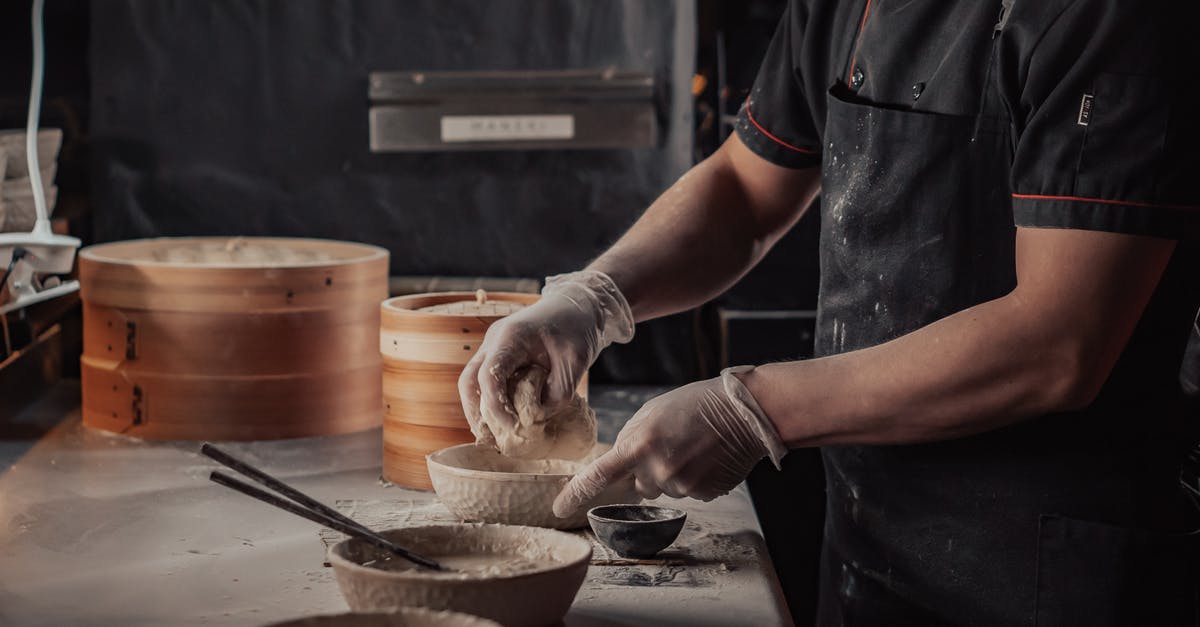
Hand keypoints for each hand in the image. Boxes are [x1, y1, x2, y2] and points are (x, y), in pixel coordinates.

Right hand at [458, 270, 633, 446]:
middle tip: (490, 439)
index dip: (496, 406)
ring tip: (493, 435)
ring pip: (471, 381)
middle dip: (475, 412)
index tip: (512, 428)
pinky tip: (501, 419)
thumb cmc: (577, 327)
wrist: (578, 303)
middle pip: (468, 381)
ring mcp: (493, 346)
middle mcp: (494, 340)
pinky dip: (488, 400)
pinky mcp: (500, 353)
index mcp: (511, 337)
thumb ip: (559, 391)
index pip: (489, 376)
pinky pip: (484, 379)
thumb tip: (538, 418)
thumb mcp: (576, 360)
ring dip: (479, 408)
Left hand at [553, 366, 787, 516]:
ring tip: (694, 447)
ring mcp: (682, 486)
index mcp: (638, 444)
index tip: (559, 508)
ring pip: (664, 489)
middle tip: (672, 444)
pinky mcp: (703, 495)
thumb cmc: (696, 405)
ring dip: (673, 473)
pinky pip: (688, 493)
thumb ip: (629, 438)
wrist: (744, 413)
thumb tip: (618, 465)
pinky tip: (707, 458)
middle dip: (649, 469)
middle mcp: (657, 470)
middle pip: (639, 485)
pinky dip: (694, 478)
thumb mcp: (651, 412)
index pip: (597, 476)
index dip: (575, 494)